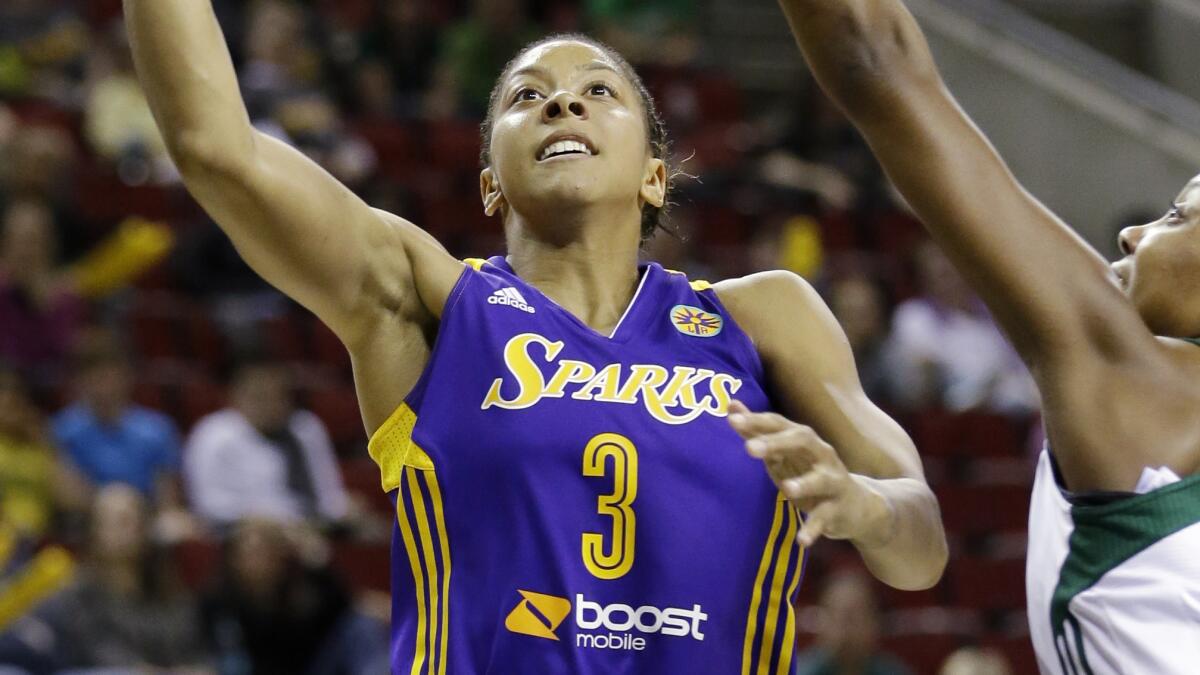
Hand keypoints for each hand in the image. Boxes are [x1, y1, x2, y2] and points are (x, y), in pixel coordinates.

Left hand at [727, 400, 891, 547]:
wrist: (858, 505)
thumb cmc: (810, 474)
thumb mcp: (783, 453)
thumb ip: (757, 431)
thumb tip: (730, 405)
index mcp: (803, 439)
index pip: (779, 424)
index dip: (756, 420)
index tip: (731, 418)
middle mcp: (821, 454)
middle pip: (801, 441)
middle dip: (776, 443)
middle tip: (749, 448)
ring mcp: (832, 481)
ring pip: (820, 479)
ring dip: (804, 483)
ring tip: (787, 489)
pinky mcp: (838, 509)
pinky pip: (825, 518)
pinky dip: (813, 529)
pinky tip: (801, 540)